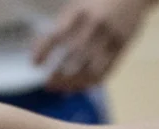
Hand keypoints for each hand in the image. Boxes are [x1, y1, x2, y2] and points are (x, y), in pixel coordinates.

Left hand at [33, 0, 154, 90]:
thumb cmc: (97, 2)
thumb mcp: (77, 6)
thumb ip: (61, 26)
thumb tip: (39, 53)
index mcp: (81, 11)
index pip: (57, 34)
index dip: (44, 50)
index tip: (34, 64)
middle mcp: (97, 24)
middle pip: (75, 54)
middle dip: (59, 73)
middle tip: (47, 84)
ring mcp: (112, 36)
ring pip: (93, 67)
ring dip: (74, 82)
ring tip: (61, 90)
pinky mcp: (124, 45)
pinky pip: (108, 69)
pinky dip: (91, 82)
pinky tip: (79, 87)